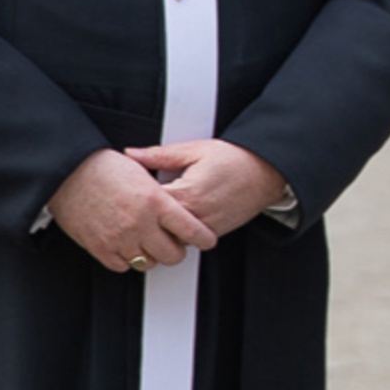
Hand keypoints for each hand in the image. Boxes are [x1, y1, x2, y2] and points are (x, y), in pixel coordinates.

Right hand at [48, 148, 217, 272]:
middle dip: (177, 250)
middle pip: (172, 254)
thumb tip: (178, 205)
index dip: (203, 237)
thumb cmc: (104, 166)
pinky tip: (129, 246)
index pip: (190, 228)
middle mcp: (140, 223)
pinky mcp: (101, 248)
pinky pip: (123, 266)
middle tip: (175, 243)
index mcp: (155, 201)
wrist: (70, 172)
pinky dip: (128, 259)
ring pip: (148, 263)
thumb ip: (161, 192)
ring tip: (150, 243)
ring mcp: (120, 238)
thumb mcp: (143, 171)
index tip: (208, 239)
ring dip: (152, 255)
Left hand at [125, 139, 288, 236]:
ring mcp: (204, 228)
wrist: (266, 172)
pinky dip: (177, 231)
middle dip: (143, 218)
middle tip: (129, 207)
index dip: (133, 199)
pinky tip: (172, 218)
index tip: (123, 192)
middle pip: (155, 227)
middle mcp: (194, 216)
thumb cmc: (233, 158)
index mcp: (186, 193)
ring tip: (150, 214)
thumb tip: (131, 154)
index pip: (147, 206)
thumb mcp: (194, 150)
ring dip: (160, 228)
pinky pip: (187, 239)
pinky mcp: (213, 233)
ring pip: (170, 238)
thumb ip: (159, 155)